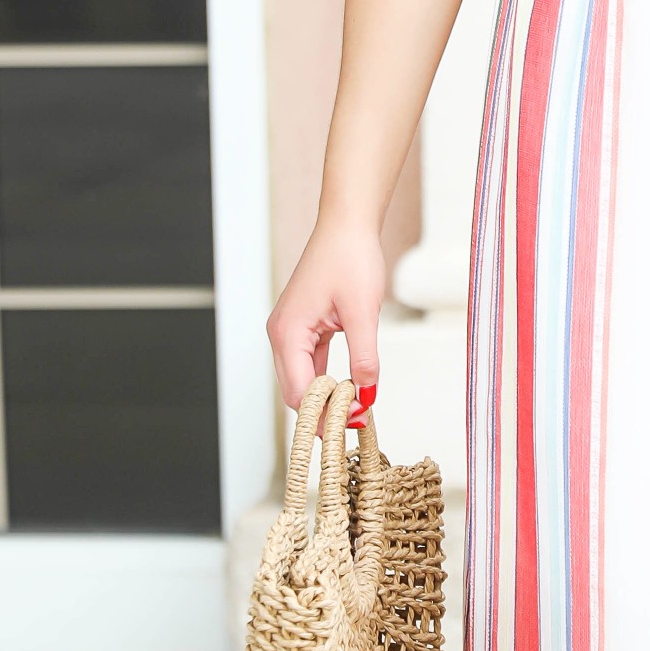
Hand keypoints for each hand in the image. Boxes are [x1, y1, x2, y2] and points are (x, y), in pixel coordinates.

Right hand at [266, 217, 386, 416]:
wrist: (347, 225)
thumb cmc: (350, 258)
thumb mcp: (362, 312)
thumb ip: (364, 358)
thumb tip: (367, 395)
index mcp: (288, 333)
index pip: (300, 391)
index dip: (326, 413)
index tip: (355, 425)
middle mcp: (281, 334)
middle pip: (296, 391)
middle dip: (323, 411)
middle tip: (356, 425)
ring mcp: (290, 331)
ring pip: (302, 379)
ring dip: (325, 397)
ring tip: (355, 412)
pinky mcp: (303, 326)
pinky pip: (310, 363)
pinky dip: (326, 379)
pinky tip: (348, 389)